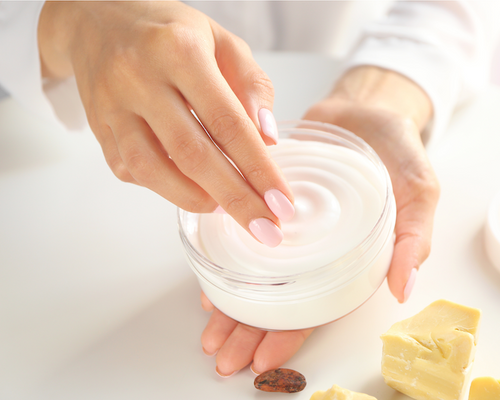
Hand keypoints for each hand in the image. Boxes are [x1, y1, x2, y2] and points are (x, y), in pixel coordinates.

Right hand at [37, 1, 294, 245]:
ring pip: (155, 170)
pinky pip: (131, 170)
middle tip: (266, 229)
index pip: (228, 122)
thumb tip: (268, 140)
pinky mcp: (98, 127)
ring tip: (229, 212)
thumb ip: (252, 86)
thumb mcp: (222, 41)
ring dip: (198, 200)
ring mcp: (113, 106)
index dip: (258, 168)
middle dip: (236, 199)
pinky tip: (193, 192)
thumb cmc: (170, 31)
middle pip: (193, 154)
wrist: (98, 19)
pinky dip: (166, 189)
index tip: (281, 203)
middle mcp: (140, 78)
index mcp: (180, 51)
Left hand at [199, 66, 437, 376]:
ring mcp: (288, 227)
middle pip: (281, 300)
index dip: (293, 336)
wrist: (366, 105)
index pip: (319, 308)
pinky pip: (242, 233)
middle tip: (224, 356)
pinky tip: (208, 277)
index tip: (263, 361)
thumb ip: (414, 234)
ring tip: (209, 333)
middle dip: (251, 331)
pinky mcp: (266, 199)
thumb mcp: (418, 189)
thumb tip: (402, 288)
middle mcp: (315, 249)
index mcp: (350, 259)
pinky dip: (227, 257)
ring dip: (233, 305)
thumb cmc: (398, 149)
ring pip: (258, 275)